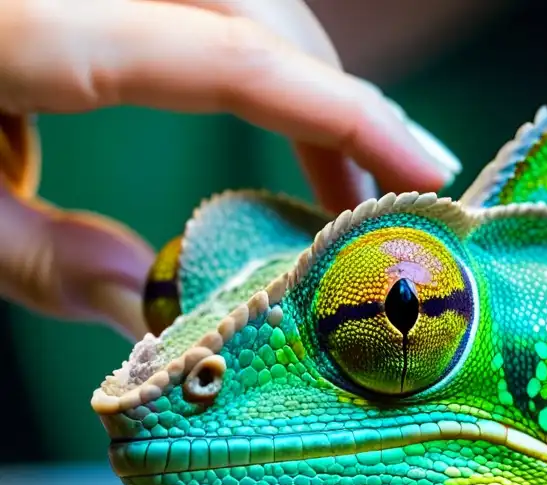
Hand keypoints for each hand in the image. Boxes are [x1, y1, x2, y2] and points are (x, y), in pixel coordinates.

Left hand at [0, 0, 459, 339]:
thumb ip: (42, 257)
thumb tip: (156, 310)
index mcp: (24, 23)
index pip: (225, 59)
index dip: (342, 113)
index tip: (424, 170)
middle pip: (252, 6)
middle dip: (333, 99)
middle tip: (373, 200)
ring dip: (294, 80)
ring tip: (326, 174)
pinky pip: (192, 6)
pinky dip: (240, 60)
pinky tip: (244, 120)